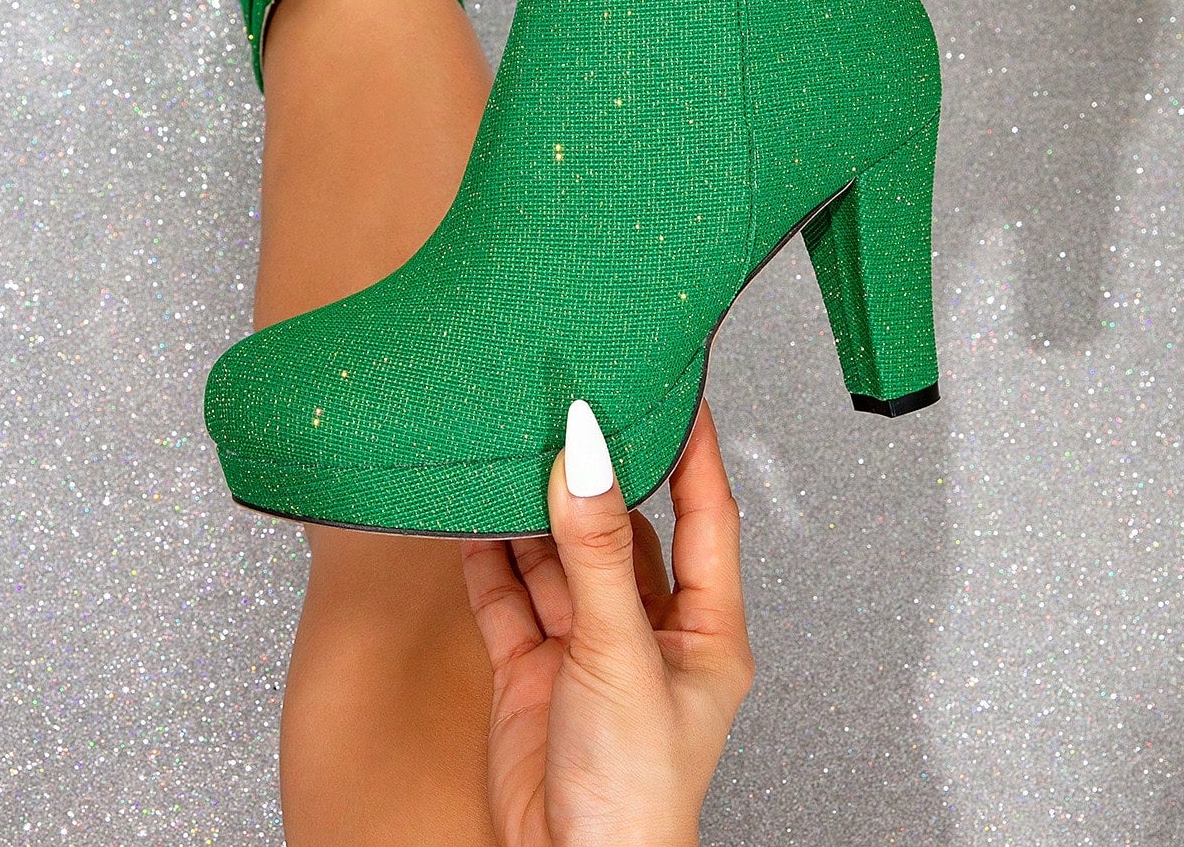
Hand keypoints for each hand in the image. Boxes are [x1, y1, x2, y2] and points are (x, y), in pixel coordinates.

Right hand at [460, 397, 754, 846]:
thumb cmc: (636, 797)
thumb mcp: (621, 652)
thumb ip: (598, 551)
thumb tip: (585, 455)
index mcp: (707, 631)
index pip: (707, 514)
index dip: (692, 448)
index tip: (673, 386)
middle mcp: (649, 634)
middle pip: (624, 531)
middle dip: (597, 475)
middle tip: (572, 409)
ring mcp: (588, 652)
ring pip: (560, 560)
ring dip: (536, 514)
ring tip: (514, 450)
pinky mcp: (534, 673)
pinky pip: (511, 598)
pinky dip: (492, 560)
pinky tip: (476, 520)